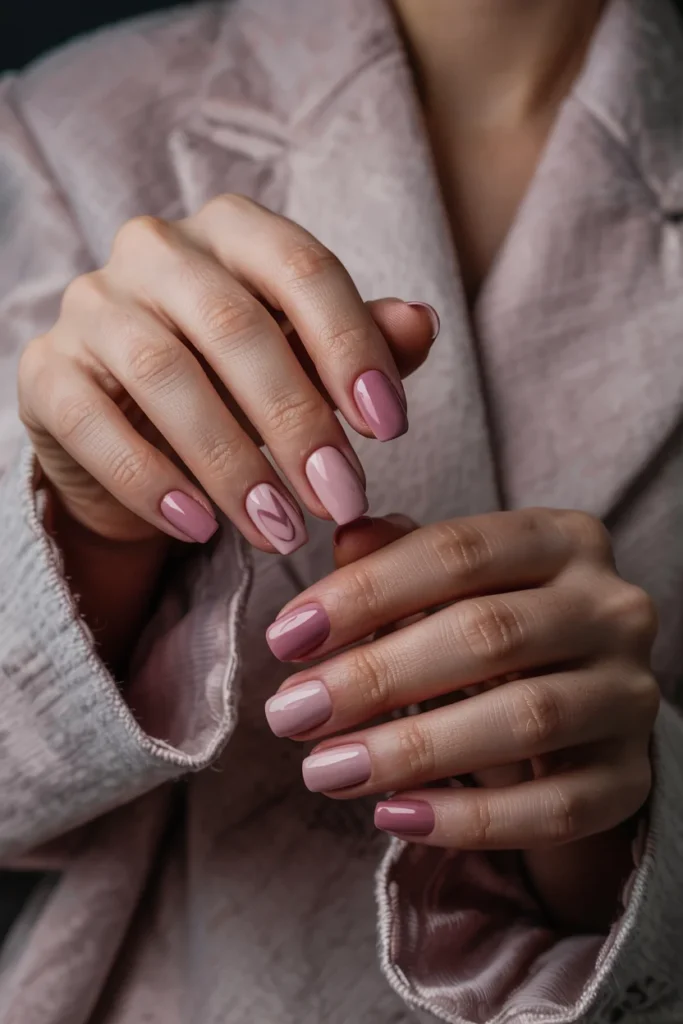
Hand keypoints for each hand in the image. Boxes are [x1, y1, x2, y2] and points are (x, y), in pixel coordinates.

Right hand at [18, 194, 436, 547]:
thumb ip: (362, 342)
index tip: (390, 429)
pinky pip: (93, 424)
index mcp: (232, 230)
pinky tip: (199, 529)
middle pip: (235, 325)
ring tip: (281, 531)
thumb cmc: (239, 390)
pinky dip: (151, 483)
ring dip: (232, 464)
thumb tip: (422, 323)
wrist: (140, 436)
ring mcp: (92, 305)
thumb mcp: (308, 366)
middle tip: (340, 500)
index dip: (351, 346)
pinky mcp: (47, 371)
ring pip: (164, 375)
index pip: (301, 268)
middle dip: (296, 422)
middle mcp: (156, 250)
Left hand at [264, 509, 658, 921]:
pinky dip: (469, 819)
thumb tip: (346, 537)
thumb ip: (400, 560)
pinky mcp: (632, 778)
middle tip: (290, 713)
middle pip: (488, 634)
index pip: (459, 551)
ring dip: (410, 750)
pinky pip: (554, 807)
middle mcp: (612, 608)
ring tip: (324, 770)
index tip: (286, 638)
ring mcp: (629, 694)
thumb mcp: (449, 590)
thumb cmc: (494, 641)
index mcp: (563, 540)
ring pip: (524, 719)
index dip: (365, 593)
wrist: (575, 724)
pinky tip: (393, 816)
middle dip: (374, 676)